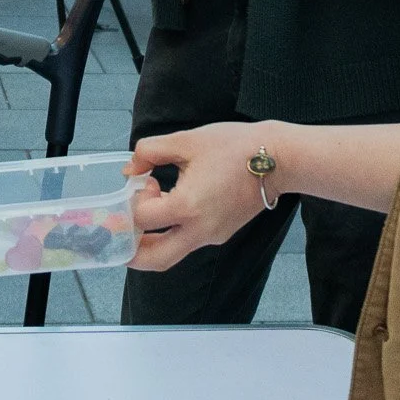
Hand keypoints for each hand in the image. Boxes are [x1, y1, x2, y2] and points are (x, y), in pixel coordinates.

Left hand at [124, 122, 278, 271]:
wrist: (278, 159)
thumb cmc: (235, 146)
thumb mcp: (186, 140)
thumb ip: (149, 152)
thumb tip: (130, 169)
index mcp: (189, 207)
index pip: (143, 219)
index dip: (135, 200)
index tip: (145, 181)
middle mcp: (200, 230)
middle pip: (156, 259)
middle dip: (131, 251)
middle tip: (120, 234)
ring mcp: (213, 236)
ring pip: (172, 254)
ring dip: (153, 240)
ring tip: (148, 212)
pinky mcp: (222, 234)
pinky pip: (189, 241)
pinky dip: (173, 230)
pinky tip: (174, 204)